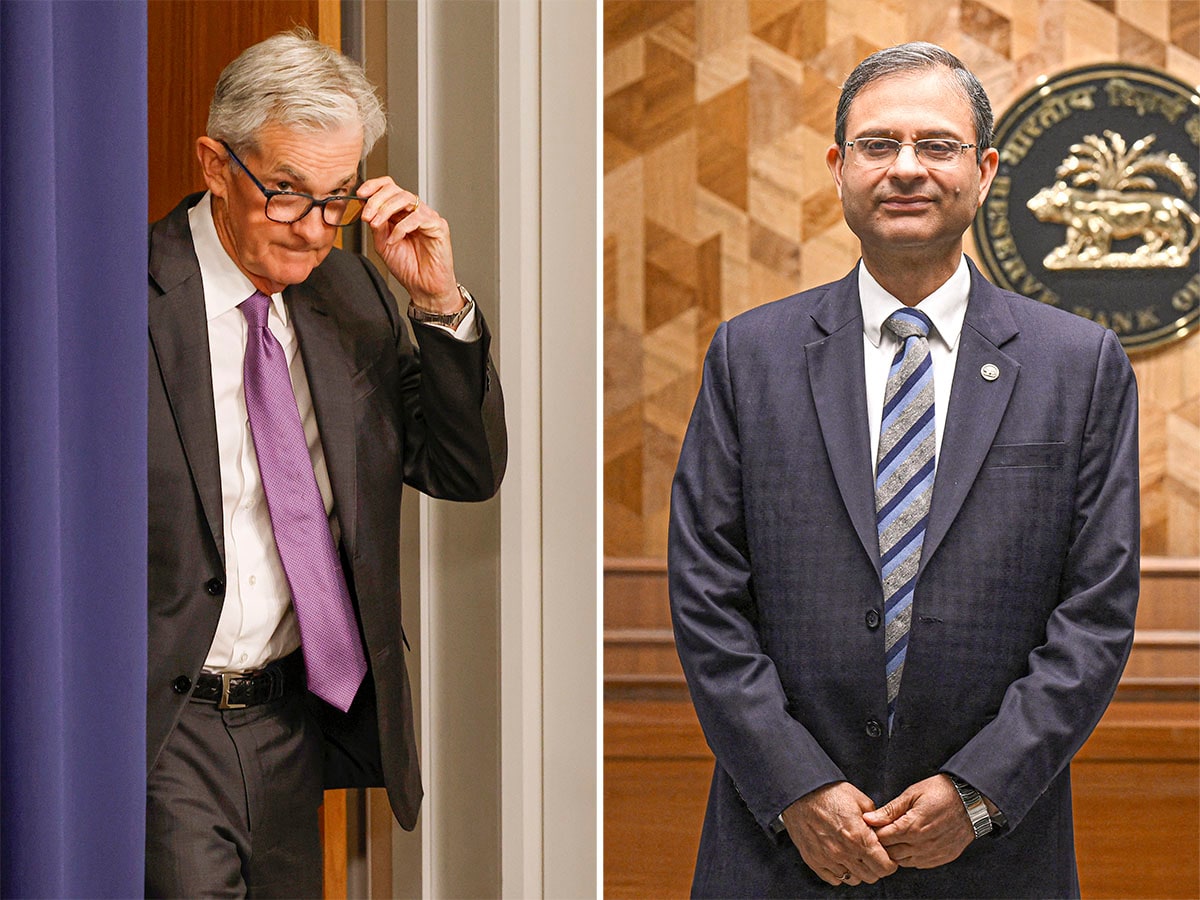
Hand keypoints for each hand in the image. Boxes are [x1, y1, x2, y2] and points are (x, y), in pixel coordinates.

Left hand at [356, 177, 460, 311]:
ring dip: (385, 210)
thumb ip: (376, 225)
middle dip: (376, 200)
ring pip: (406, 198)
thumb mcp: (382, 243)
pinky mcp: (438, 226)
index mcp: (402, 213)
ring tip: (376, 225)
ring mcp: (427, 217)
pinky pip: (417, 218)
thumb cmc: (408, 268)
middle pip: (396, 189)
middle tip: (366, 215)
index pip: (389, 188)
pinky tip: (394, 240)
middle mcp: (415, 212)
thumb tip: (366, 208)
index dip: (374, 186)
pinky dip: (401, 228)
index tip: (361, 194)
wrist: (423, 287)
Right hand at [781, 782, 897, 886]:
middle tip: (871, 854)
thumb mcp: (859, 800)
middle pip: (871, 876)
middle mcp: (843, 852)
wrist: (799, 792)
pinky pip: (834, 879)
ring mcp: (827, 859)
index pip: (885, 867)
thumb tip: (882, 833)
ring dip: (858, 870)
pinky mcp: (814, 861)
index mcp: (858, 837)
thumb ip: (875, 821)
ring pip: (853, 880)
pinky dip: (840, 872)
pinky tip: (840, 858)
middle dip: (875, 867)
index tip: (886, 856)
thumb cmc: (828, 793)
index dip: (889, 862)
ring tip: (854, 855)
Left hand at [863, 774, 974, 868]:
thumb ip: (890, 810)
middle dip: (883, 843)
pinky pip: (919, 864)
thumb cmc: (941, 792)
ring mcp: (933, 854)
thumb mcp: (912, 794)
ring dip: (897, 851)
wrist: (970, 801)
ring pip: (903, 862)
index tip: (874, 825)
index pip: (882, 839)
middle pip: (890, 853)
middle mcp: (922, 844)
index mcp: (912, 827)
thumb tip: (869, 819)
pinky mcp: (942, 858)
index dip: (875, 832)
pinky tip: (912, 843)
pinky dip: (911, 857)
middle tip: (884, 830)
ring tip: (898, 836)